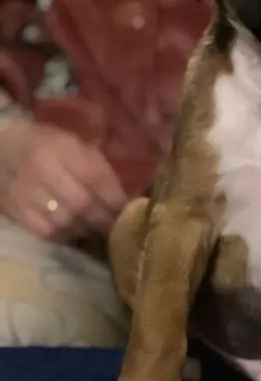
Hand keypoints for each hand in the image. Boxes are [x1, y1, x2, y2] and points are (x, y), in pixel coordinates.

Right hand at [0, 119, 126, 240]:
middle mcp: (44, 169)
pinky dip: (65, 235)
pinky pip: (47, 231)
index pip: (96, 178)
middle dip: (104, 220)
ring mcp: (26, 191)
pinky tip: (74, 233)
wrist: (1, 149)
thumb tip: (123, 199)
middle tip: (116, 230)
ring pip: (65, 221)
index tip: (128, 212)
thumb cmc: (48, 146)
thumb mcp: (75, 145)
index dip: (115, 199)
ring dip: (86, 230)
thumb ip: (98, 168)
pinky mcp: (15, 209)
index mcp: (63, 149)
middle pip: (82, 204)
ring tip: (97, 232)